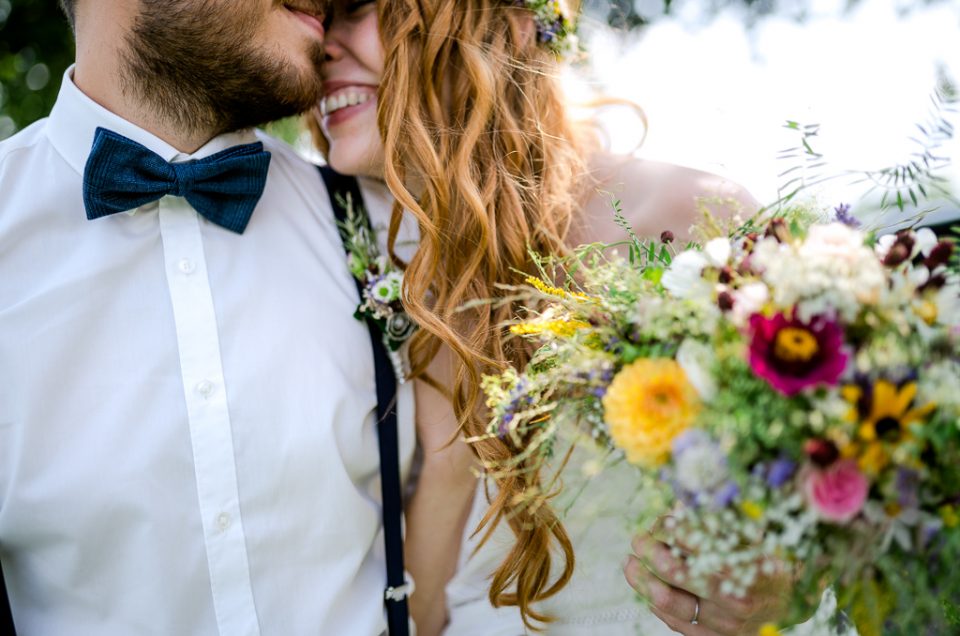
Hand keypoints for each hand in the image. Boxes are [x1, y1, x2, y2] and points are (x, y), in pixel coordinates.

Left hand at [624, 532, 789, 635]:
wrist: (786, 604)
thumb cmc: (765, 563)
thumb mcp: (751, 537)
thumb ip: (718, 523)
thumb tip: (679, 506)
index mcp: (745, 568)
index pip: (693, 543)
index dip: (669, 529)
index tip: (660, 521)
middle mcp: (733, 599)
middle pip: (675, 572)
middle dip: (649, 550)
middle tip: (639, 538)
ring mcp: (722, 623)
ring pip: (669, 601)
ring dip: (641, 579)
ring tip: (630, 563)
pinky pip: (674, 622)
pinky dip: (655, 603)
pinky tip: (648, 588)